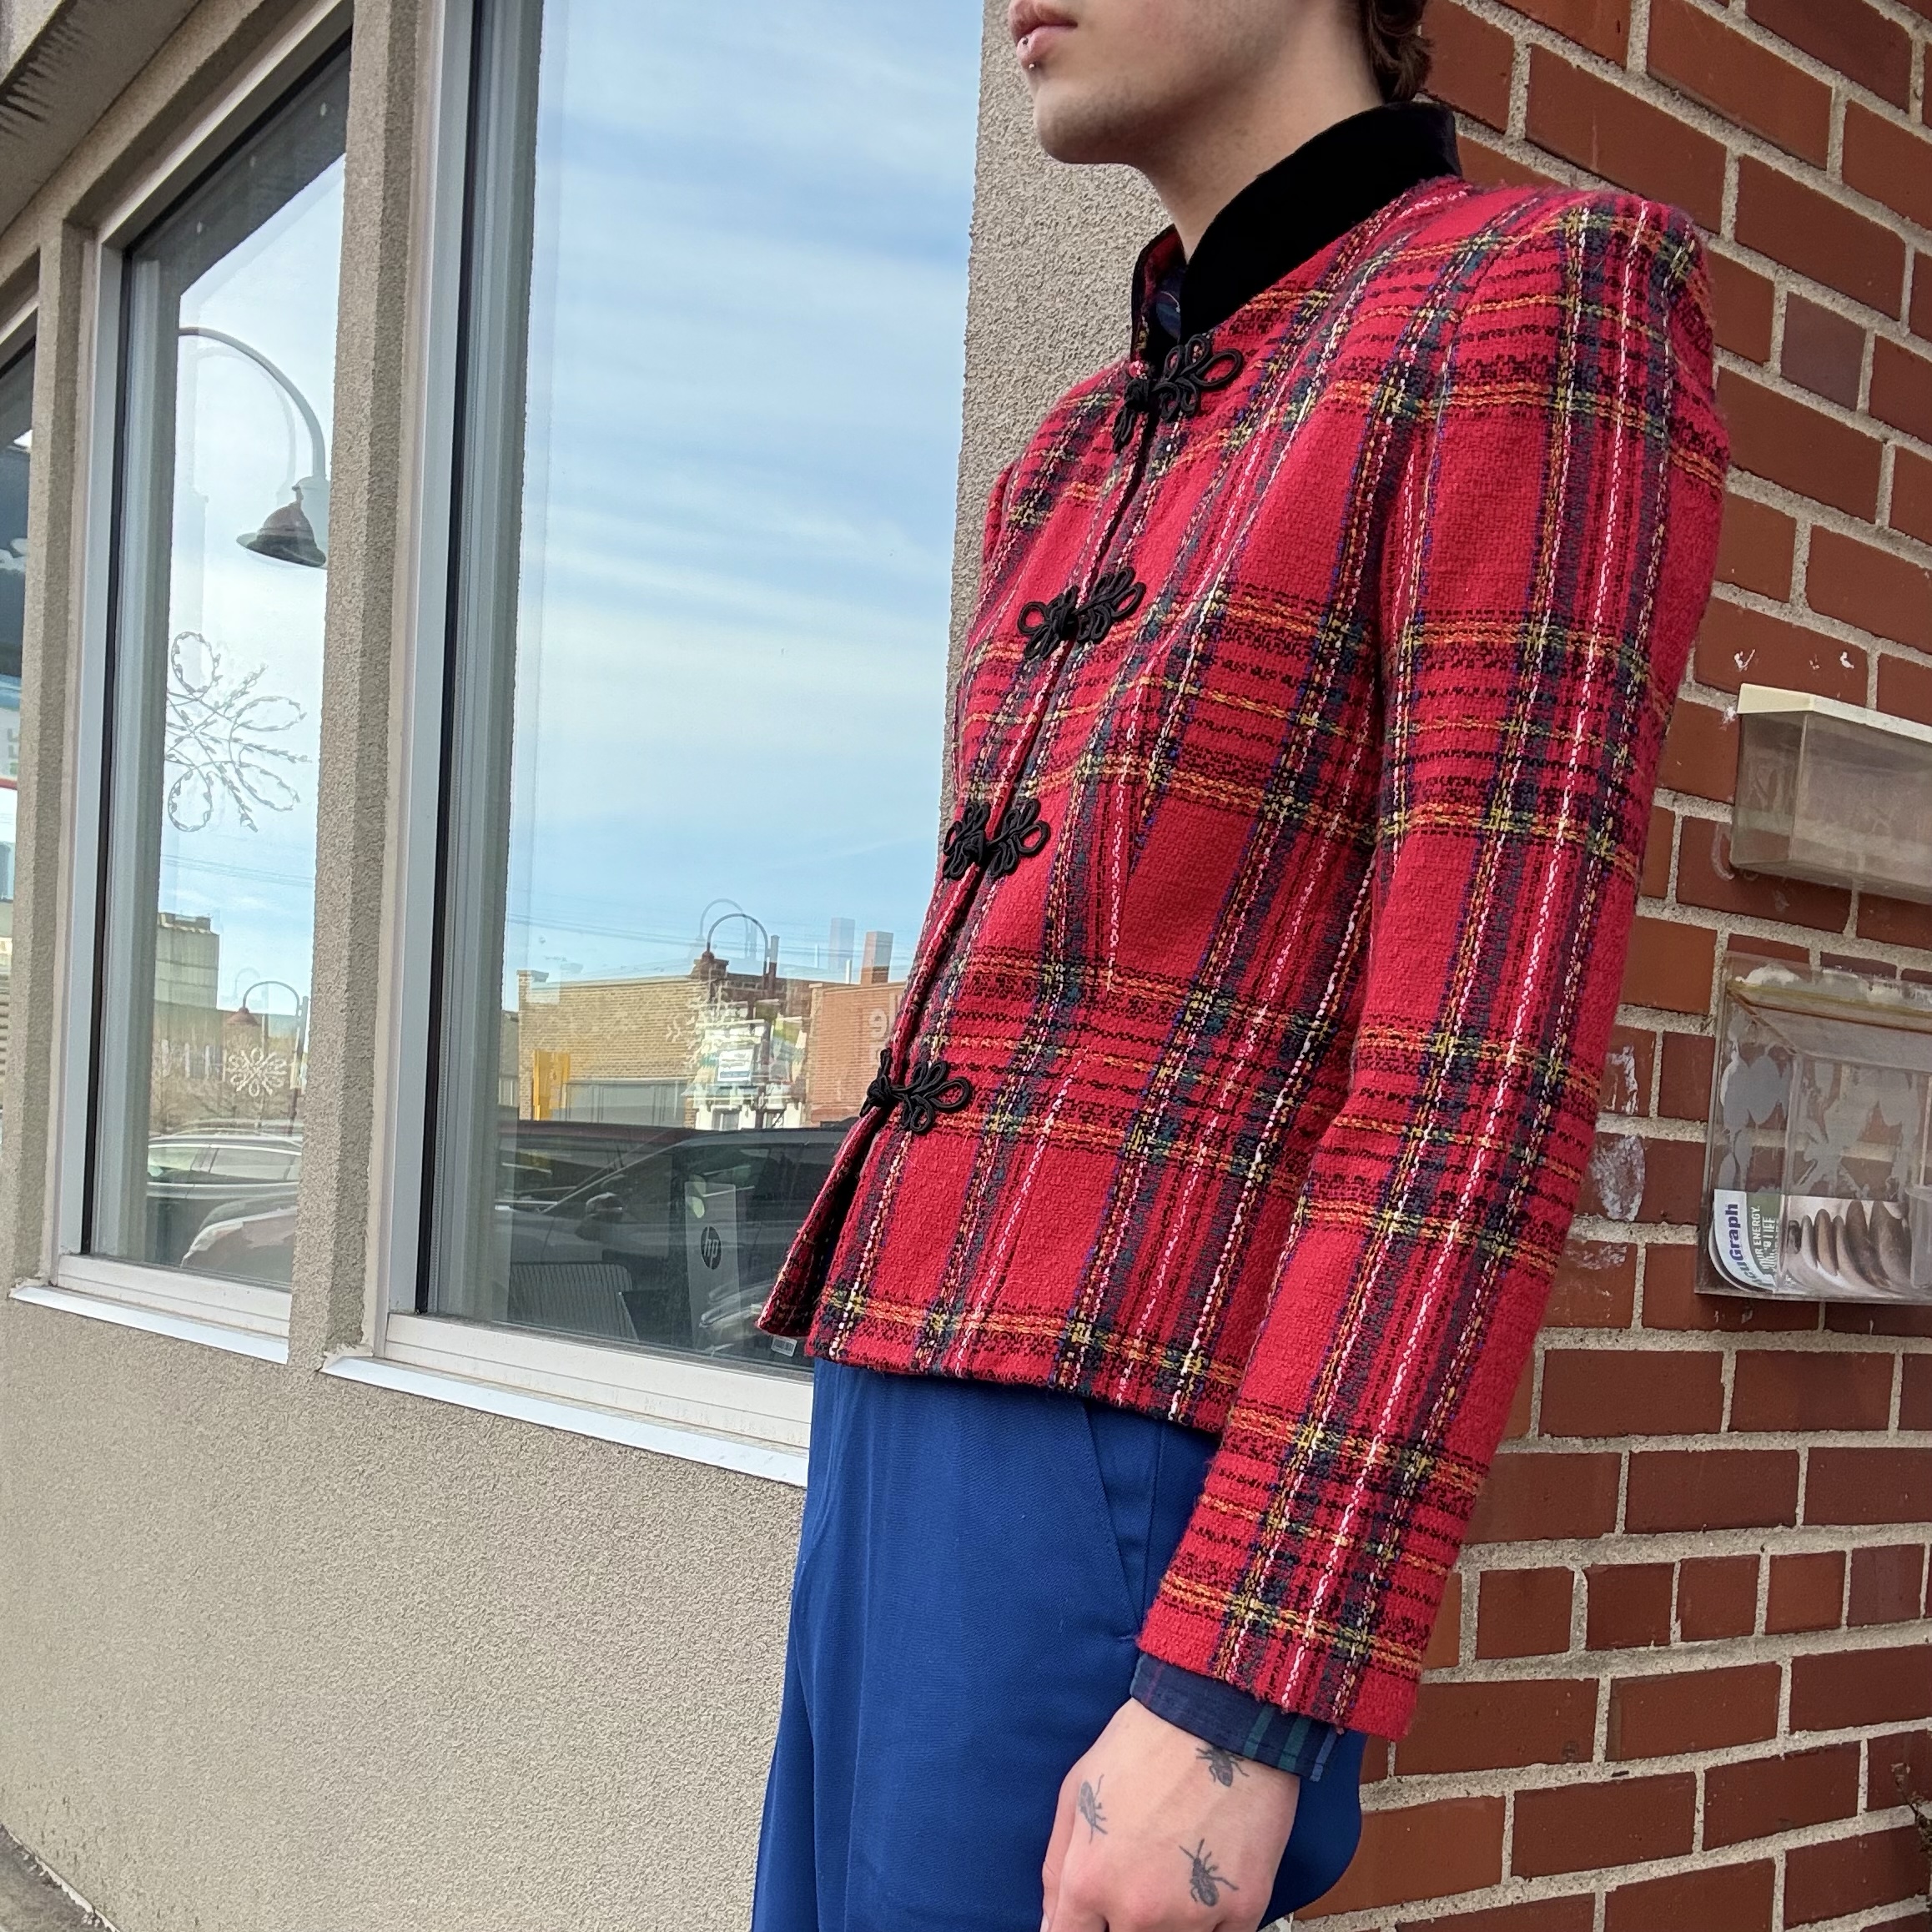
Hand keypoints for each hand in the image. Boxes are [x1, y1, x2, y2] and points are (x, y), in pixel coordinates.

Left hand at [1041, 1700, 1299, 1930]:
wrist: (1219, 1716)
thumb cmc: (1143, 1745)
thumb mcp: (1076, 1791)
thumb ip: (1056, 1869)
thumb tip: (1052, 1924)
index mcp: (1088, 1881)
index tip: (1096, 1919)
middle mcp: (1137, 1911)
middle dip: (1127, 1923)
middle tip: (1145, 1881)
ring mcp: (1192, 1917)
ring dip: (1174, 1922)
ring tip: (1178, 1871)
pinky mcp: (1244, 1911)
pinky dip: (1215, 1921)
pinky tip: (1211, 1878)